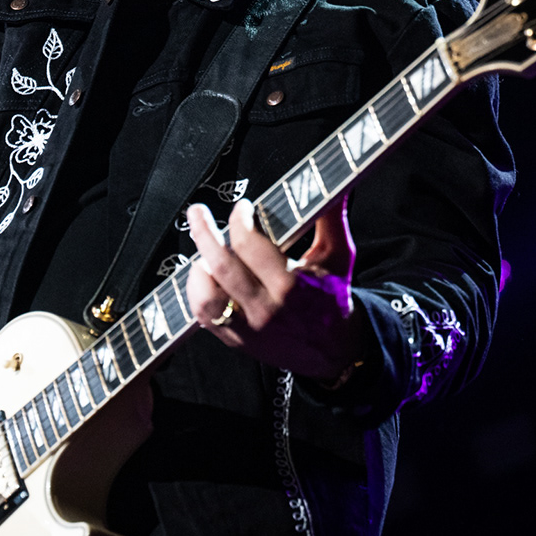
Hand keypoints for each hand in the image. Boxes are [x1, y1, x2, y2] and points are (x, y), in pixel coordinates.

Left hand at [184, 195, 366, 381]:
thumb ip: (332, 219)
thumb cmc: (333, 299)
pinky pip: (203, 316)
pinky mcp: (235, 340)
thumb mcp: (338, 257)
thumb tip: (336, 186)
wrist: (335, 350)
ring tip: (202, 251)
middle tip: (197, 212)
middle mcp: (265, 308)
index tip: (242, 208)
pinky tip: (203, 275)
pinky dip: (197, 292)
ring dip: (199, 269)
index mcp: (291, 286)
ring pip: (206, 297)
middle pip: (222, 267)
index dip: (239, 220)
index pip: (250, 245)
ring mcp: (247, 328)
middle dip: (204, 233)